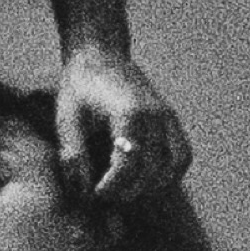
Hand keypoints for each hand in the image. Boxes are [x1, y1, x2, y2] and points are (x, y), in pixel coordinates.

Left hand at [55, 45, 191, 201]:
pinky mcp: (172, 119)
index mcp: (129, 113)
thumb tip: (83, 192)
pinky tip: (146, 179)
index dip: (113, 186)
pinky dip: (169, 174)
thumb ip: (73, 156)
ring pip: (173, 166)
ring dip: (150, 186)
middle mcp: (155, 115)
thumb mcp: (67, 120)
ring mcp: (167, 117)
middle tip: (106, 194)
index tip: (95, 193)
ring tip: (125, 188)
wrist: (99, 56)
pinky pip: (183, 156)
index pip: (129, 164)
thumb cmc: (80, 88)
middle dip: (128, 190)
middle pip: (152, 169)